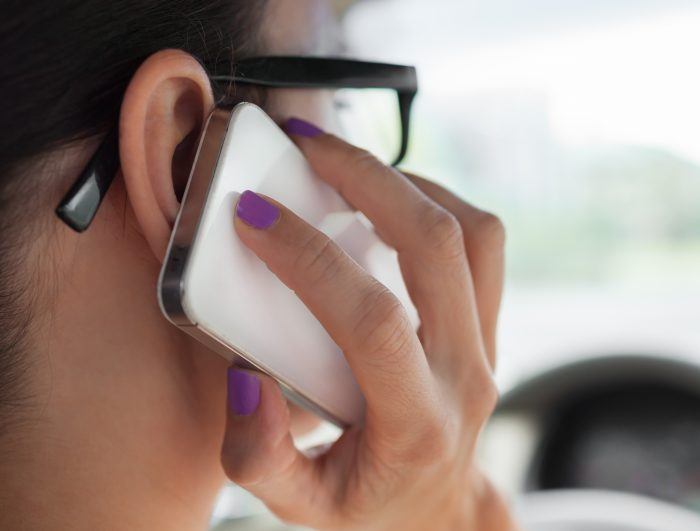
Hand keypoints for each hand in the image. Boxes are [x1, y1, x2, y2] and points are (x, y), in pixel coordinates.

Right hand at [220, 122, 513, 529]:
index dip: (308, 258)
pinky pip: (480, 240)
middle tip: (306, 147)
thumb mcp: (302, 506)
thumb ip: (260, 457)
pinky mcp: (485, 322)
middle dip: (365, 179)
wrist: (436, 513)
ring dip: (406, 180)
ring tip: (345, 161)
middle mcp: (463, 373)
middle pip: (434, 245)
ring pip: (470, 231)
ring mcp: (484, 342)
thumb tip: (246, 380)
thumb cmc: (368, 508)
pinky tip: (386, 198)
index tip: (253, 216)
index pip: (370, 319)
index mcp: (416, 421)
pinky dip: (434, 199)